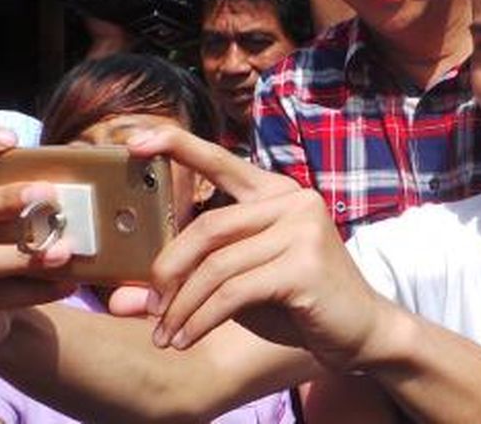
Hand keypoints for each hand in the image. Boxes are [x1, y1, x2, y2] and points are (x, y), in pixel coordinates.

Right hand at [0, 124, 76, 356]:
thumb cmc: (2, 253)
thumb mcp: (7, 221)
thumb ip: (27, 196)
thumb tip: (81, 173)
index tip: (12, 138)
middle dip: (9, 199)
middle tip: (50, 195)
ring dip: (27, 254)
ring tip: (66, 251)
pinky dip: (35, 290)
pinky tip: (67, 283)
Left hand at [112, 126, 397, 372]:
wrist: (360, 332)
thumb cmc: (297, 304)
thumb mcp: (237, 287)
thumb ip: (187, 282)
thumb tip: (119, 300)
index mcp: (276, 193)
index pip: (221, 161)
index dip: (177, 145)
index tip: (133, 141)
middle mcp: (292, 200)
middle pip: (207, 227)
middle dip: (169, 271)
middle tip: (149, 309)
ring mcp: (302, 229)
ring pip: (217, 264)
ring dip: (183, 306)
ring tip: (165, 335)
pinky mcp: (304, 265)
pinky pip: (234, 292)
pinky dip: (202, 319)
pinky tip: (188, 339)